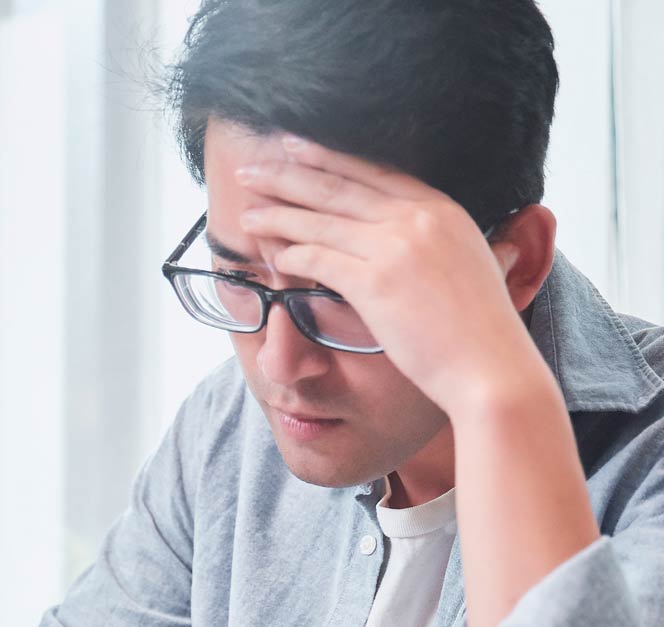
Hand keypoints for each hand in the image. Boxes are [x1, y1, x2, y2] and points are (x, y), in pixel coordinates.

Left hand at [236, 136, 547, 414]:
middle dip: (287, 174)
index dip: (326, 157)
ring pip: (321, 220)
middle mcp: (417, 218)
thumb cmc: (480, 331)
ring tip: (247, 212)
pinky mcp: (376, 283)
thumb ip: (439, 241)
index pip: (372, 171)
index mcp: (442, 208)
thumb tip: (419, 240)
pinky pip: (319, 259)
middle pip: (338, 186)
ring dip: (277, 214)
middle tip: (252, 166)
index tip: (294, 148)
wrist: (491, 367)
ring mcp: (395, 247)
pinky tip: (270, 254)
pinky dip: (291, 255)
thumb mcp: (470, 263)